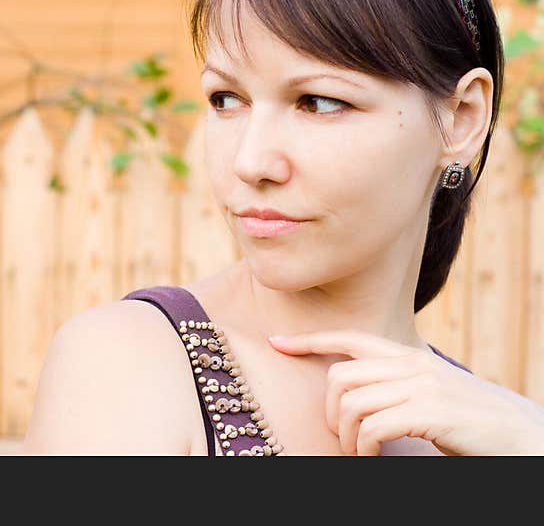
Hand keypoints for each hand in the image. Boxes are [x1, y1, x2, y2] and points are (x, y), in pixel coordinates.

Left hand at [268, 329, 543, 455]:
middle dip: (329, 412)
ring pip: (351, 403)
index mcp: (409, 355)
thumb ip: (394, 382)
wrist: (520, 435)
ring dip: (345, 436)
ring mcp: (421, 386)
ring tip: (357, 452)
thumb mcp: (428, 390)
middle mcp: (411, 364)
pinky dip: (363, 448)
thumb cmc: (468, 421)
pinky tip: (372, 458)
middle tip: (342, 439)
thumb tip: (350, 390)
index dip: (309, 340)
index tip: (277, 344)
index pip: (349, 338)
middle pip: (339, 376)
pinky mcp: (430, 412)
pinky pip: (372, 428)